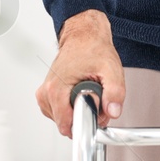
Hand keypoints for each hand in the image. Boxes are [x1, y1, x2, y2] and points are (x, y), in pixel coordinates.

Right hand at [35, 9, 126, 138]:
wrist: (83, 36)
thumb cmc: (93, 49)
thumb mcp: (111, 69)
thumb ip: (115, 93)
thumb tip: (112, 112)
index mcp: (57, 88)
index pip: (66, 124)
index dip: (87, 123)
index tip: (96, 113)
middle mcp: (46, 91)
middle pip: (66, 124)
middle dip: (84, 117)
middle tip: (96, 98)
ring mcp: (44, 93)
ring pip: (63, 120)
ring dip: (78, 112)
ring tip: (88, 93)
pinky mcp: (46, 93)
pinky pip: (59, 113)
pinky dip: (71, 108)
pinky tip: (80, 95)